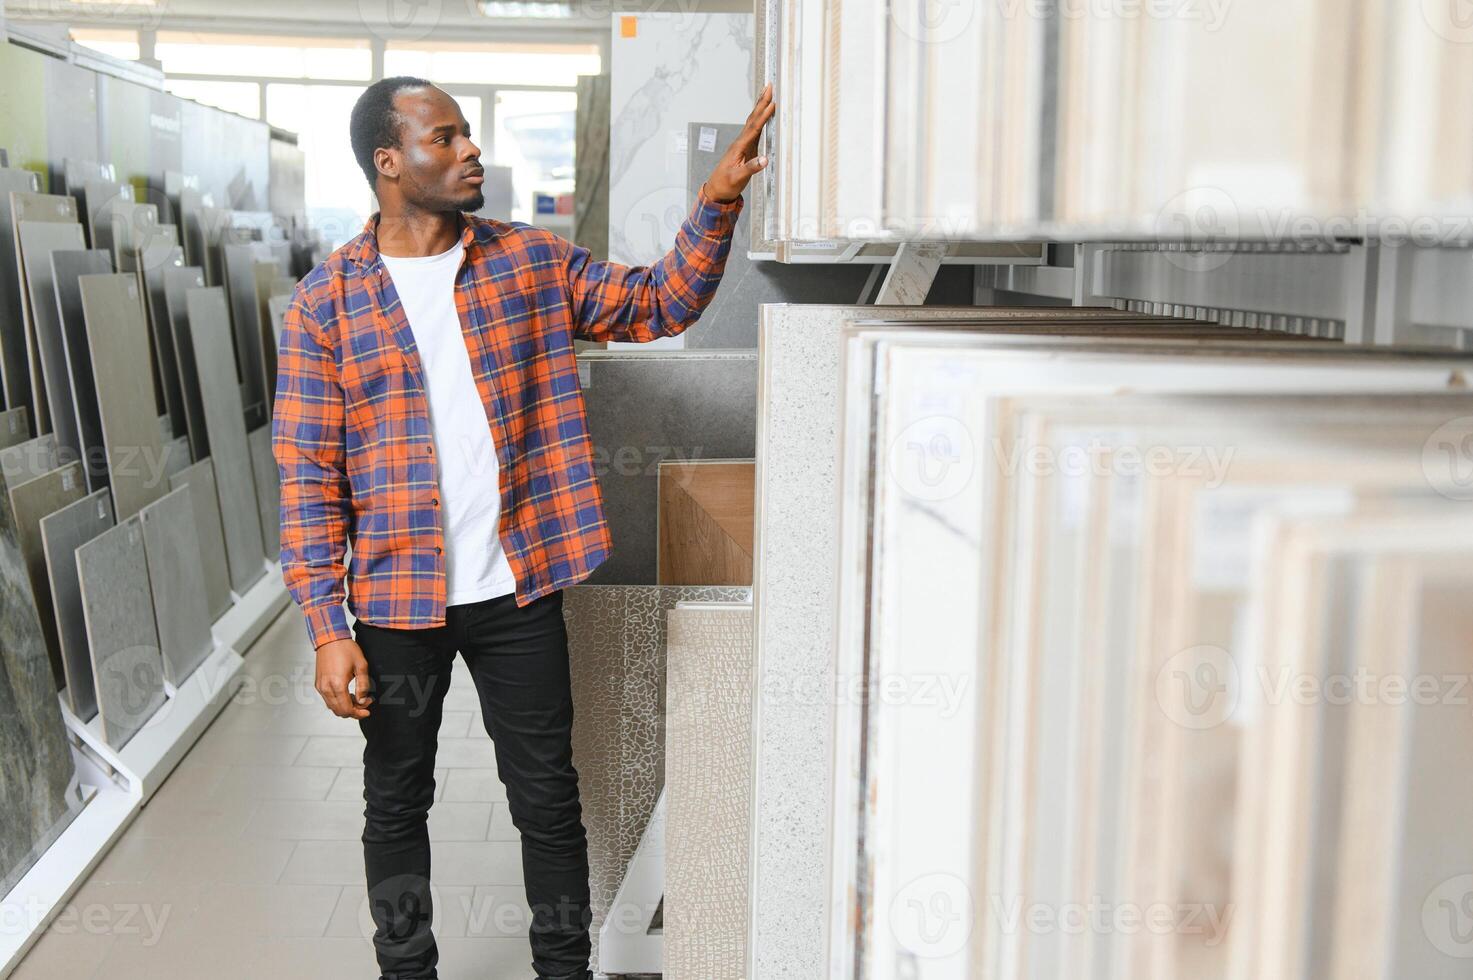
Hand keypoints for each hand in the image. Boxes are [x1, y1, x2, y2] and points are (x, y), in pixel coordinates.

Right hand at [315, 638, 372, 718]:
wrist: (330, 639)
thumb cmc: (345, 649)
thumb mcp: (361, 666)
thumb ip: (363, 685)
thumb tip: (363, 700)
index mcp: (337, 684)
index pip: (347, 709)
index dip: (358, 713)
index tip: (367, 711)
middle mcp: (326, 688)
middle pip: (339, 711)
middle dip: (353, 711)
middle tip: (364, 704)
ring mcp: (320, 686)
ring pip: (332, 707)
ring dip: (345, 707)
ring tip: (357, 698)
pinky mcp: (318, 684)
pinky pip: (327, 699)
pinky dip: (337, 702)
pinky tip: (347, 695)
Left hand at [703, 82, 775, 203]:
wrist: (716, 190)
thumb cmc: (725, 184)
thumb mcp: (737, 178)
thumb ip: (751, 168)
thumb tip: (764, 160)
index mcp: (739, 147)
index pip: (753, 128)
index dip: (763, 116)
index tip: (772, 104)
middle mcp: (740, 142)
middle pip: (753, 118)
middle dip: (761, 102)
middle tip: (769, 86)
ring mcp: (743, 144)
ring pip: (753, 121)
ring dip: (761, 107)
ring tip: (767, 93)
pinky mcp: (746, 149)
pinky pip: (755, 130)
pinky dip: (761, 119)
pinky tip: (765, 114)